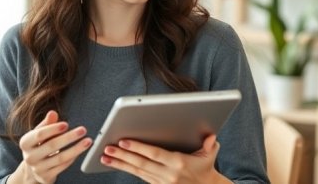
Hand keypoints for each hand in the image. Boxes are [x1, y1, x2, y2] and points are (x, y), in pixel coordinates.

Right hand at [16, 110, 92, 183]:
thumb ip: (47, 123)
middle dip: (69, 137)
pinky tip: (80, 150)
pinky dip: (73, 157)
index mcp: (25, 142)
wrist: (31, 169)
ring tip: (88, 141)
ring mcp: (38, 168)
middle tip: (82, 130)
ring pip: (60, 157)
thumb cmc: (38, 146)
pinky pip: (63, 166)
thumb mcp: (38, 133)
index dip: (53, 129)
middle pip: (52, 145)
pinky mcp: (47, 177)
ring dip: (76, 149)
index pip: (39, 134)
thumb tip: (52, 113)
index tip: (66, 124)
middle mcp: (29, 156)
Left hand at [100, 135, 230, 183]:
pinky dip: (126, 169)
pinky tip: (115, 163)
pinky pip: (139, 176)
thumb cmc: (205, 167)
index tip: (124, 141)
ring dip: (120, 163)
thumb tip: (212, 137)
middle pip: (141, 163)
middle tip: (108, 148)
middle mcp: (168, 174)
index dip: (139, 148)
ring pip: (137, 171)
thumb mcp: (210, 156)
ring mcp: (161, 181)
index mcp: (178, 163)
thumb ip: (210, 145)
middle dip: (123, 155)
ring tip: (105, 157)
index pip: (154, 154)